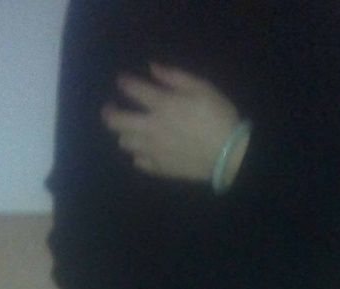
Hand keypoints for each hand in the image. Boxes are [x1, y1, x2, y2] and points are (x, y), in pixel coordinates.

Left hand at [101, 63, 243, 182]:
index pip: (133, 90)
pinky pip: (139, 163)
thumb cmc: (220, 117)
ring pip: (125, 143)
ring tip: (128, 130)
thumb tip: (152, 68)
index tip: (121, 81)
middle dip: (109, 113)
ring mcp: (154, 150)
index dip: (124, 83)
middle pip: (118, 121)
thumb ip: (175, 77)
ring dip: (124, 134)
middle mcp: (152, 127)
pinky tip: (143, 152)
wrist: (230, 155)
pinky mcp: (161, 168)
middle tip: (109, 109)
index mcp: (163, 104)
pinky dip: (138, 156)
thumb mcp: (202, 88)